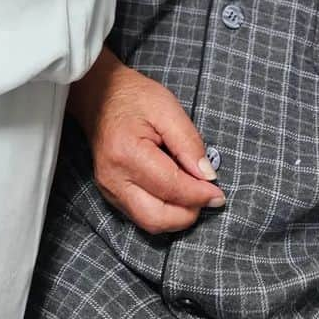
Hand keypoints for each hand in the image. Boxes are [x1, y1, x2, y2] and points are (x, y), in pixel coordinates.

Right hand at [69, 49, 225, 234]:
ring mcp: (109, 189)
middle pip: (157, 218)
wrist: (100, 95)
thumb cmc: (134, 98)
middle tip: (207, 197)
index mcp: (128, 153)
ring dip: (176, 215)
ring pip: (148, 223)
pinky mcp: (110, 193)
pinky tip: (175, 192)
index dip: (198, 194)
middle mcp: (114, 178)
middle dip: (188, 213)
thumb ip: (189, 143)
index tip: (218, 193)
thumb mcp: (168, 109)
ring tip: (193, 194)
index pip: (170, 187)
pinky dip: (163, 210)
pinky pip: (140, 215)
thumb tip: (208, 177)